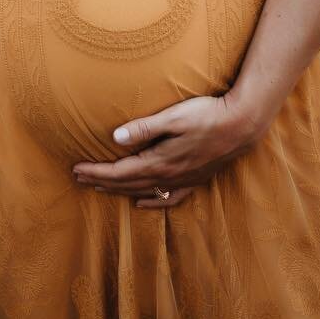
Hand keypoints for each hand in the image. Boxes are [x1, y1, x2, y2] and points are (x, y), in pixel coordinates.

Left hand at [71, 95, 262, 209]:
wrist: (243, 125)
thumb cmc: (207, 115)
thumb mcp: (174, 117)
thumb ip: (144, 128)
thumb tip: (114, 138)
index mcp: (160, 162)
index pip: (119, 171)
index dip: (96, 171)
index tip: (76, 169)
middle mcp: (169, 177)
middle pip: (127, 184)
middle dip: (101, 181)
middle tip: (79, 178)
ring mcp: (183, 181)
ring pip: (144, 191)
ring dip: (120, 190)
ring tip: (100, 187)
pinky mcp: (195, 180)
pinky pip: (169, 198)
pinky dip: (152, 203)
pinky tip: (142, 203)